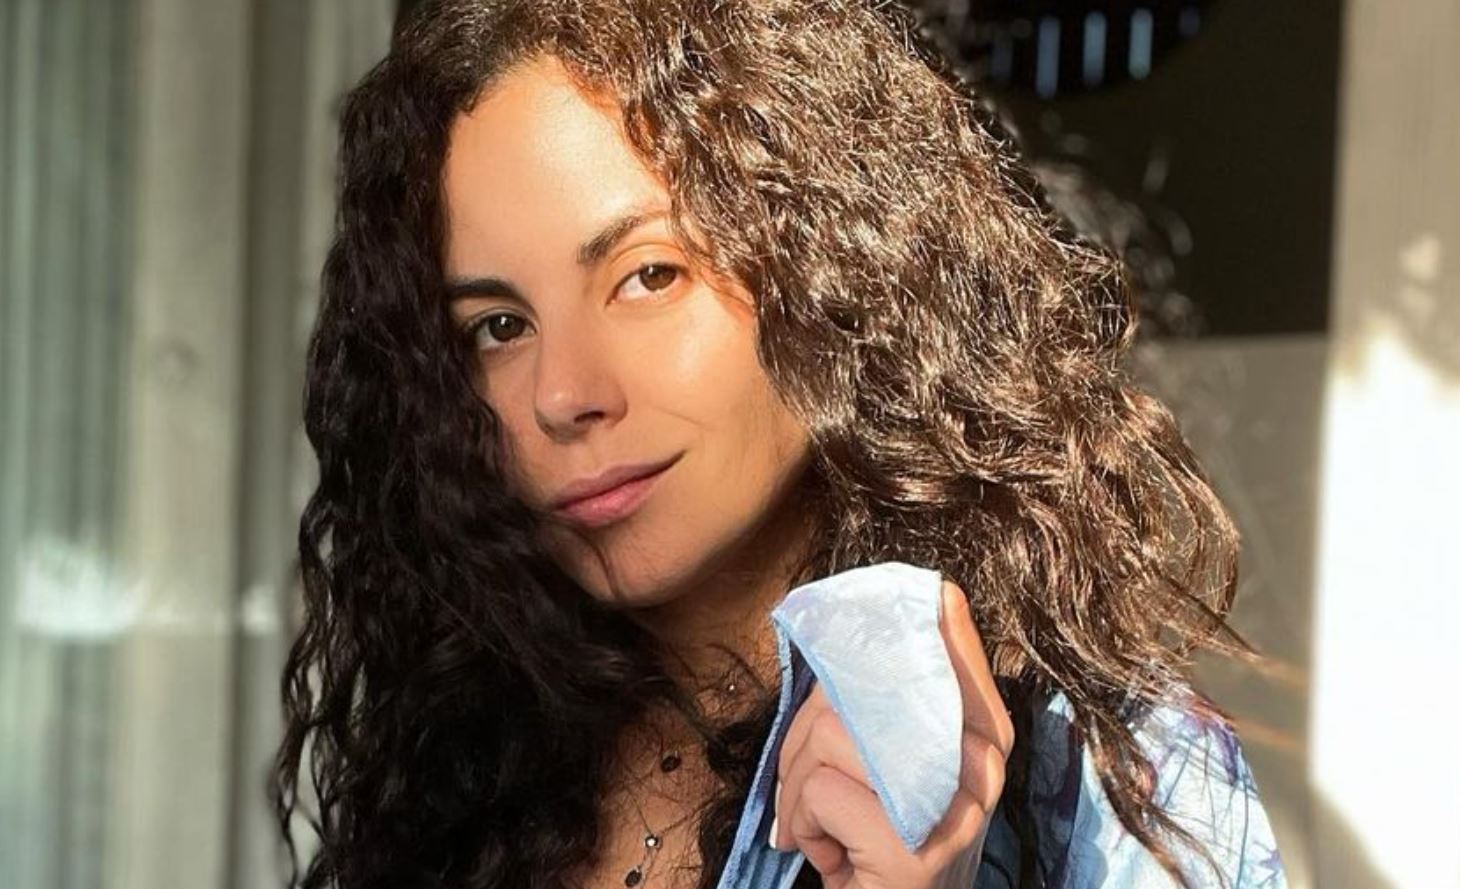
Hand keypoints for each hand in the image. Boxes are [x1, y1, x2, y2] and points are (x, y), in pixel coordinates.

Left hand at [768, 578, 1014, 888]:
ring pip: (827, 736)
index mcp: (986, 734)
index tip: (868, 606)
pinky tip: (826, 853)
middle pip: (859, 686)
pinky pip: (817, 791)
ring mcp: (951, 809)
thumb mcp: (897, 767)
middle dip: (805, 733)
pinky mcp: (910, 849)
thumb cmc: (881, 843)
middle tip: (807, 786)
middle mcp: (982, 766)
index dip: (896, 616)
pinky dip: (800, 824)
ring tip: (818, 826)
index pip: (947, 634)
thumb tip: (840, 632)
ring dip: (795, 788)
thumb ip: (885, 706)